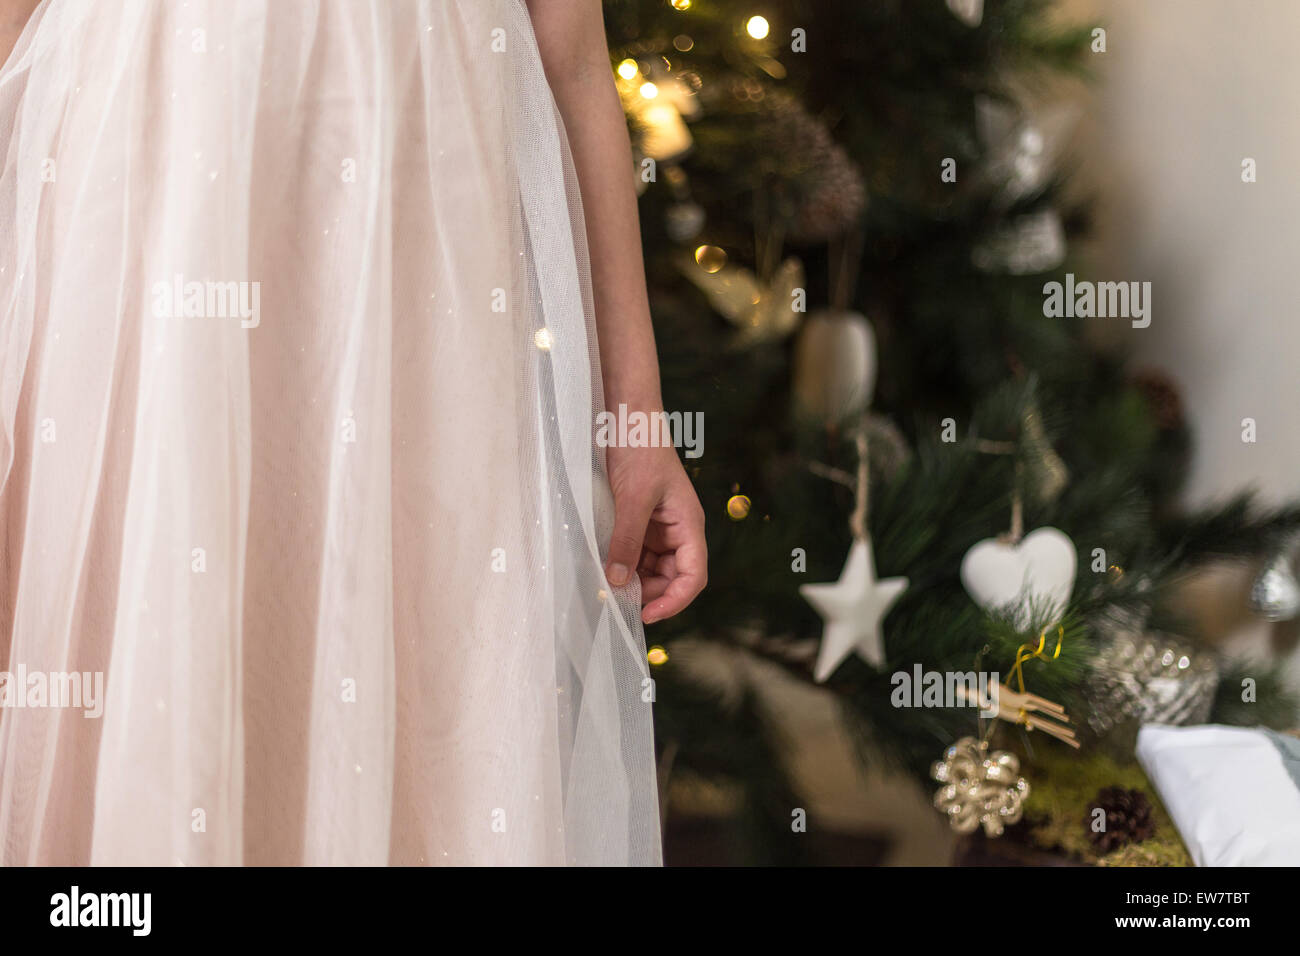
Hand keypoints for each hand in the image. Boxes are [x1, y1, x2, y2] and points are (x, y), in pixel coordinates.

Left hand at [604, 442, 706, 624]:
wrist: (627, 417)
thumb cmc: (640, 449)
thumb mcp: (633, 498)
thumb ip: (627, 540)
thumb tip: (619, 582)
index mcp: (688, 524)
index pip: (693, 575)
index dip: (675, 600)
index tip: (646, 614)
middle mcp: (677, 530)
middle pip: (672, 577)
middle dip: (649, 592)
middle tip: (617, 600)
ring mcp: (657, 527)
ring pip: (651, 569)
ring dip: (633, 580)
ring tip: (608, 584)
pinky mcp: (639, 522)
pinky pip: (634, 553)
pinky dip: (622, 564)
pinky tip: (605, 566)